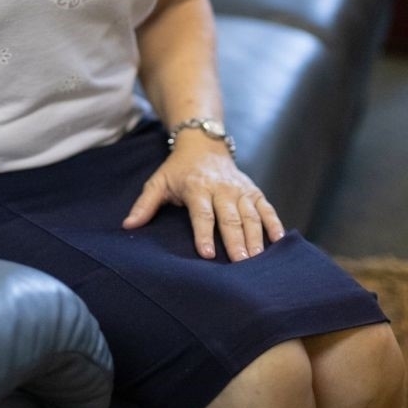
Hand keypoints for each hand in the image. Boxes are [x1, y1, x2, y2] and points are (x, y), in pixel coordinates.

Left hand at [122, 140, 284, 260]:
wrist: (203, 144)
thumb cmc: (178, 169)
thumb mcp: (157, 182)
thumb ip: (145, 204)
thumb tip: (128, 225)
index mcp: (196, 187)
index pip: (202, 213)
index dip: (204, 233)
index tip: (208, 254)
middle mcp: (220, 187)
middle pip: (230, 216)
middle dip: (236, 240)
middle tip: (241, 264)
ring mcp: (239, 189)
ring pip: (250, 214)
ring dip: (255, 236)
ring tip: (258, 260)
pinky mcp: (252, 190)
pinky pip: (266, 207)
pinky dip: (274, 222)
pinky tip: (279, 240)